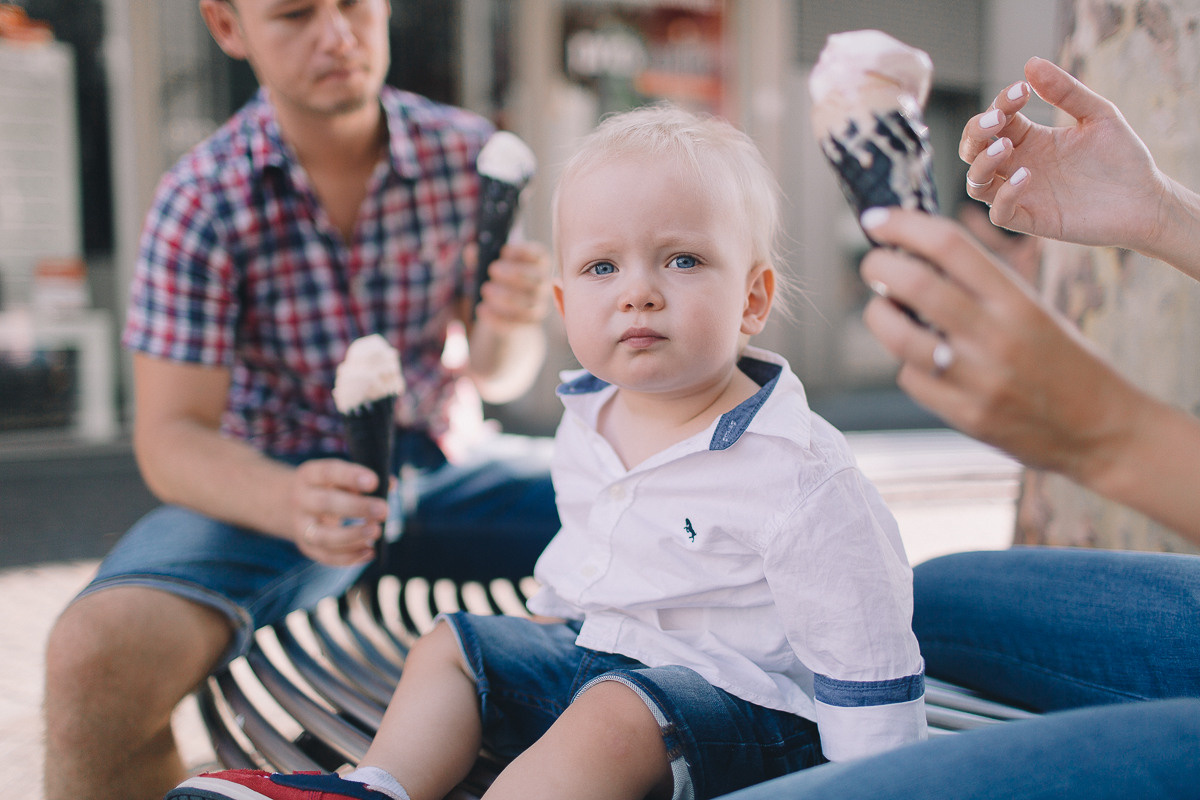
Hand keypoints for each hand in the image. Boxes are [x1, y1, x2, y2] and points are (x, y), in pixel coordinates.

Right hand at [287, 458, 387, 565]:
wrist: (294, 504)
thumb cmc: (329, 486)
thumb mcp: (341, 476)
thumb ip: (365, 479)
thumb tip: (391, 484)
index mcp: (310, 475)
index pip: (329, 473)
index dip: (351, 476)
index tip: (375, 482)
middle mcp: (301, 500)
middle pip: (326, 504)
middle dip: (357, 508)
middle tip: (384, 510)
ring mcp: (301, 526)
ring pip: (324, 536)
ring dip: (354, 536)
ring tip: (377, 531)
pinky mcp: (307, 547)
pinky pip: (327, 556)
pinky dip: (351, 557)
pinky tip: (371, 551)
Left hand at [471, 241, 552, 329]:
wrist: (502, 305)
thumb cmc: (498, 275)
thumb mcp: (489, 262)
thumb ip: (482, 256)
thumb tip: (471, 252)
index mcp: (538, 262)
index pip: (539, 255)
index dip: (523, 252)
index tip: (504, 251)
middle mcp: (543, 284)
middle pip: (537, 279)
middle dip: (514, 273)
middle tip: (492, 270)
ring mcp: (539, 305)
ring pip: (529, 305)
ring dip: (506, 297)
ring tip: (485, 290)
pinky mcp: (528, 323)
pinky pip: (517, 324)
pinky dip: (497, 318)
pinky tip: (482, 309)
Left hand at [858, 207, 1145, 480]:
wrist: (1103, 430)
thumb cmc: (1061, 360)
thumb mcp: (1032, 310)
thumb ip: (979, 287)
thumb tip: (910, 257)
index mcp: (1017, 299)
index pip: (949, 245)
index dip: (903, 225)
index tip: (876, 219)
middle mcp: (997, 335)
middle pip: (914, 284)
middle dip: (878, 266)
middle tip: (872, 264)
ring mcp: (979, 378)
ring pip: (898, 334)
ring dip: (879, 315)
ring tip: (886, 310)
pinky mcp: (967, 415)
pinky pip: (911, 378)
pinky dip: (907, 364)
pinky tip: (924, 362)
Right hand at [960, 57, 1167, 252]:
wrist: (1145, 201)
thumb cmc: (1122, 158)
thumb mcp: (1099, 115)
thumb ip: (1066, 91)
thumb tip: (1030, 63)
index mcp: (1031, 139)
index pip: (997, 119)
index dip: (1001, 102)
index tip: (1022, 90)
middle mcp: (1019, 166)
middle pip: (972, 150)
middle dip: (975, 132)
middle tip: (997, 119)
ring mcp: (1022, 195)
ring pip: (976, 182)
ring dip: (982, 162)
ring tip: (1006, 147)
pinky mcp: (1031, 220)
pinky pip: (999, 213)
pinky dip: (1004, 195)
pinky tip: (1026, 176)